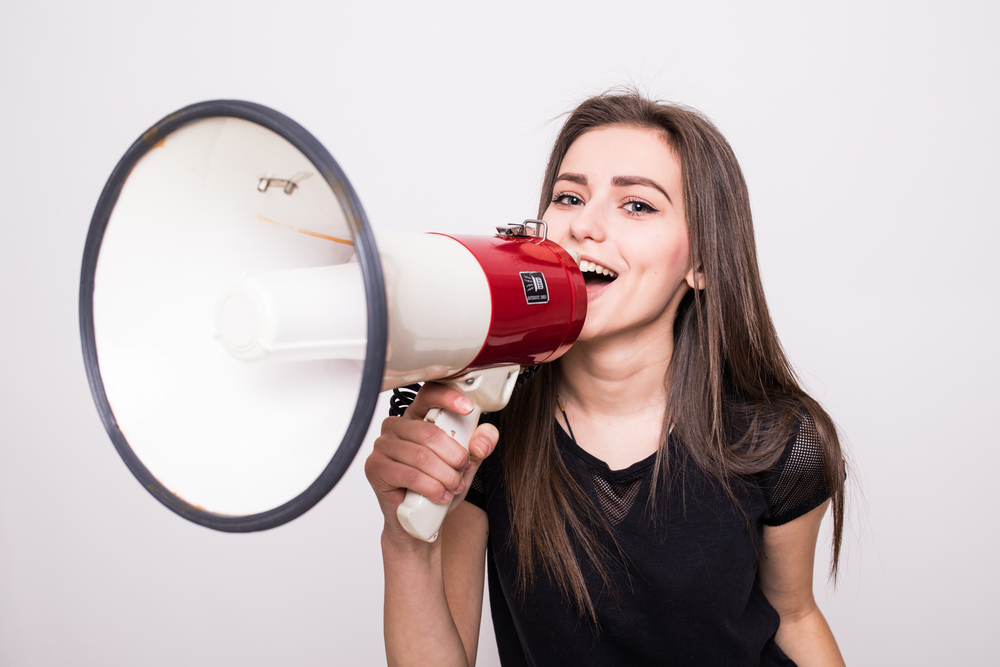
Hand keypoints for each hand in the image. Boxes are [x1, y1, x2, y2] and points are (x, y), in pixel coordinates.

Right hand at [365, 383, 498, 542]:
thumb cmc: (438, 487)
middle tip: (462, 470)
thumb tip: (483, 439)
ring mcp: (383, 446)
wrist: (419, 521)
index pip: (428, 394)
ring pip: (421, 456)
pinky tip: (440, 495)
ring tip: (453, 486)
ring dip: (444, 475)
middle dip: (453, 455)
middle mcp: (397, 427)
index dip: (448, 397)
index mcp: (417, 417)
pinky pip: (409, 474)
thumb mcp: (466, 465)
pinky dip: (431, 487)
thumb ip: (479, 446)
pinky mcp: (375, 468)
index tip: (468, 409)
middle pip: (429, 432)